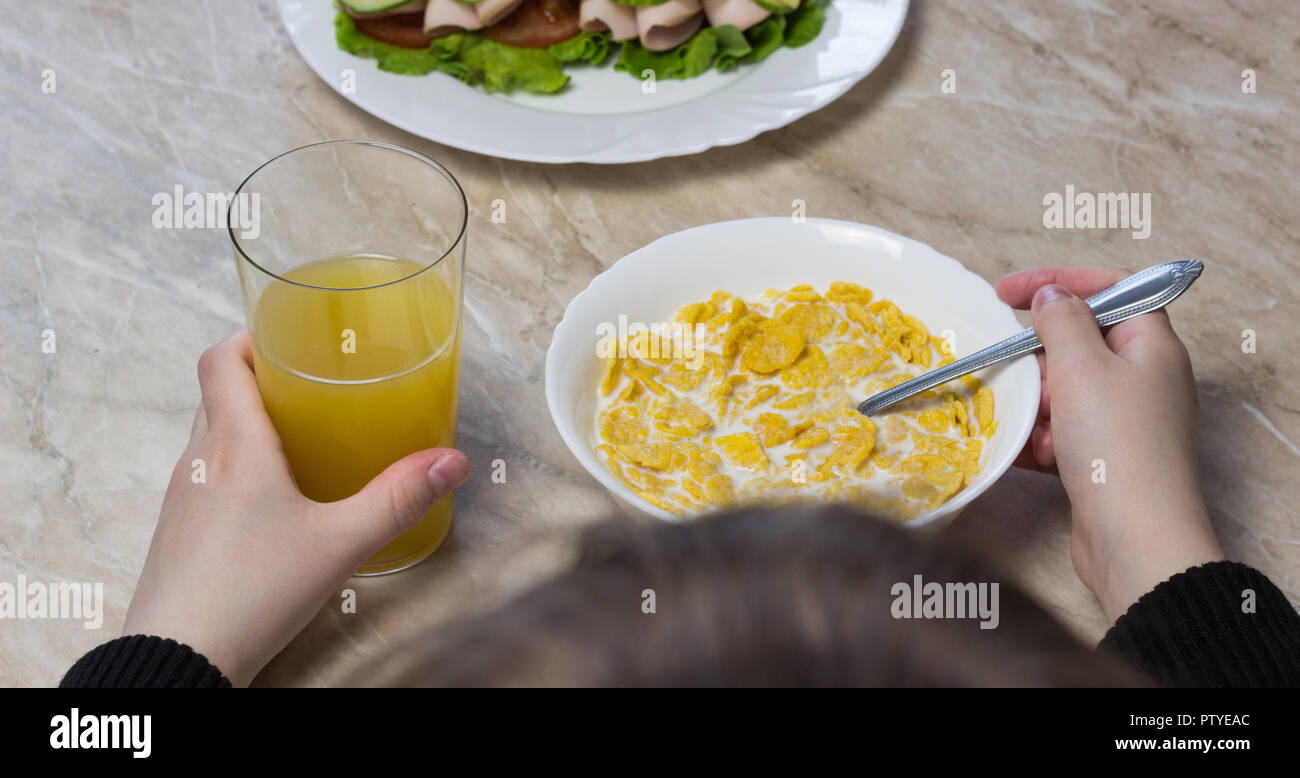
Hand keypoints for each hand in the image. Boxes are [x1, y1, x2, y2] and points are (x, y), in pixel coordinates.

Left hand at [122, 330, 469, 685]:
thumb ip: (397, 500)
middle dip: (260, 379)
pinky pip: (204, 477)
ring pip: (210, 435)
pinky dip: (235, 468)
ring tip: (300, 440)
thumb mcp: (340, 544)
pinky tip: (273, 502)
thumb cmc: (252, 593)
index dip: (249, 337)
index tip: (288, 338)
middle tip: (311, 387)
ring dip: (246, 424)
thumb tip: (451, 462)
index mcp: (234, 445)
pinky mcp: (178, 531)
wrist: (179, 659)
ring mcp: (181, 497)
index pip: (220, 359)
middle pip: (217, 392)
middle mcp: (198, 461)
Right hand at [996, 266, 1222, 621]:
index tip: (1008, 292)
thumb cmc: (1115, 444)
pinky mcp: (1104, 460)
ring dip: (1033, 404)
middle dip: (1039, 359)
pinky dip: (1037, 439)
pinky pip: (1061, 434)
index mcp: (1152, 346)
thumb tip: (1051, 296)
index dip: (1061, 282)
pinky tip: (1021, 453)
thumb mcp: (1081, 367)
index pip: (1112, 290)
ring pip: (1065, 393)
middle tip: (1011, 370)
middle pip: (1081, 345)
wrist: (1134, 538)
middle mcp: (1144, 379)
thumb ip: (1061, 320)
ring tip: (1021, 421)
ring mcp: (1126, 422)